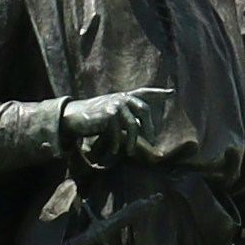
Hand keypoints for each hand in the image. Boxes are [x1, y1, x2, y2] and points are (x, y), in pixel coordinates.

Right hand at [58, 90, 172, 162]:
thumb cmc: (93, 118)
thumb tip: (142, 129)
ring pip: (133, 125)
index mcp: (123, 96)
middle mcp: (121, 97)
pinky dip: (118, 144)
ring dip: (133, 141)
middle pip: (144, 110)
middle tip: (152, 143)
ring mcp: (115, 105)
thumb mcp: (112, 116)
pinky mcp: (108, 115)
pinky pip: (119, 133)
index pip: (144, 92)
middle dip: (149, 128)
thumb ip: (127, 120)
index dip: (158, 93)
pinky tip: (115, 151)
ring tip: (129, 152)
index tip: (171, 93)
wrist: (72, 117)